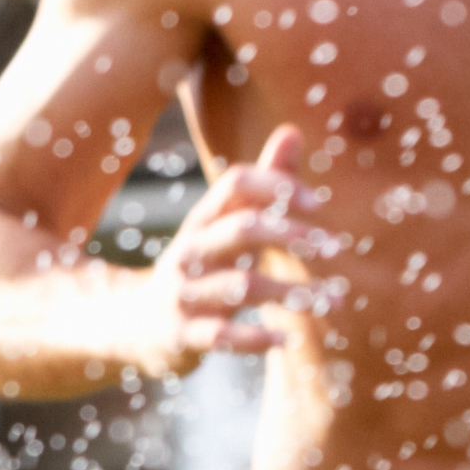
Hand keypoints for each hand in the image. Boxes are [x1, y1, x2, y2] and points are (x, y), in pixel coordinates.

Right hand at [151, 124, 334, 367]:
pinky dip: (257, 339)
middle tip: (335, 249)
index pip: (235, 183)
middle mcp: (191, 250)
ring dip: (292, 293)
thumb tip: (293, 129)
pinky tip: (288, 340)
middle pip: (242, 229)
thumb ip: (262, 184)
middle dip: (292, 235)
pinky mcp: (182, 334)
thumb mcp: (223, 224)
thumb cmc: (199, 267)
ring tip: (333, 302)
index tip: (318, 204)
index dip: (276, 186)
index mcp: (203, 218)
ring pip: (242, 285)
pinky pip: (222, 335)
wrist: (133, 324)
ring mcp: (183, 293)